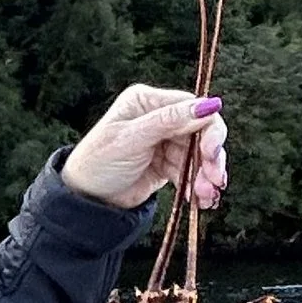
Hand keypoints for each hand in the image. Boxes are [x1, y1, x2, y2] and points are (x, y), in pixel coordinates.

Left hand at [62, 84, 226, 210]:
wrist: (85, 199)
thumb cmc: (98, 163)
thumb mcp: (132, 139)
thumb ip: (169, 121)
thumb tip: (208, 105)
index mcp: (147, 102)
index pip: (191, 106)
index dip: (208, 128)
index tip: (211, 153)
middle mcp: (159, 117)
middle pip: (200, 132)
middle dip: (210, 158)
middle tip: (215, 182)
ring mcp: (164, 141)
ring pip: (199, 155)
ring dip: (205, 176)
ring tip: (205, 198)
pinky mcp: (167, 164)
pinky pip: (191, 171)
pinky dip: (198, 185)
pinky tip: (200, 201)